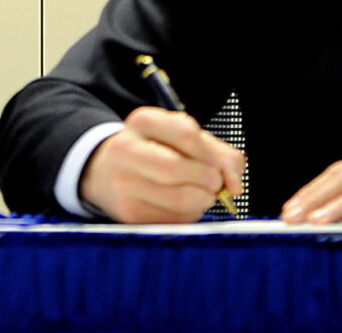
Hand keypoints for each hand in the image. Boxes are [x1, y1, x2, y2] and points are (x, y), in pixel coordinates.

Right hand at [78, 107, 245, 223]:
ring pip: (178, 199)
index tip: (223, 169)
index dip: (212, 155)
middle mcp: (126, 149)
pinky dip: (188, 216)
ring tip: (201, 196)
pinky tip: (183, 207)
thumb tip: (235, 186)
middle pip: (176, 168)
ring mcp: (123, 183)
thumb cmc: (156, 151)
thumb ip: (219, 154)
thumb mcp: (182, 139)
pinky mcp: (127, 213)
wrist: (106, 171)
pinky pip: (172, 220)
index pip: (185, 132)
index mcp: (143, 121)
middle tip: (215, 185)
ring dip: (202, 201)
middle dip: (207, 181)